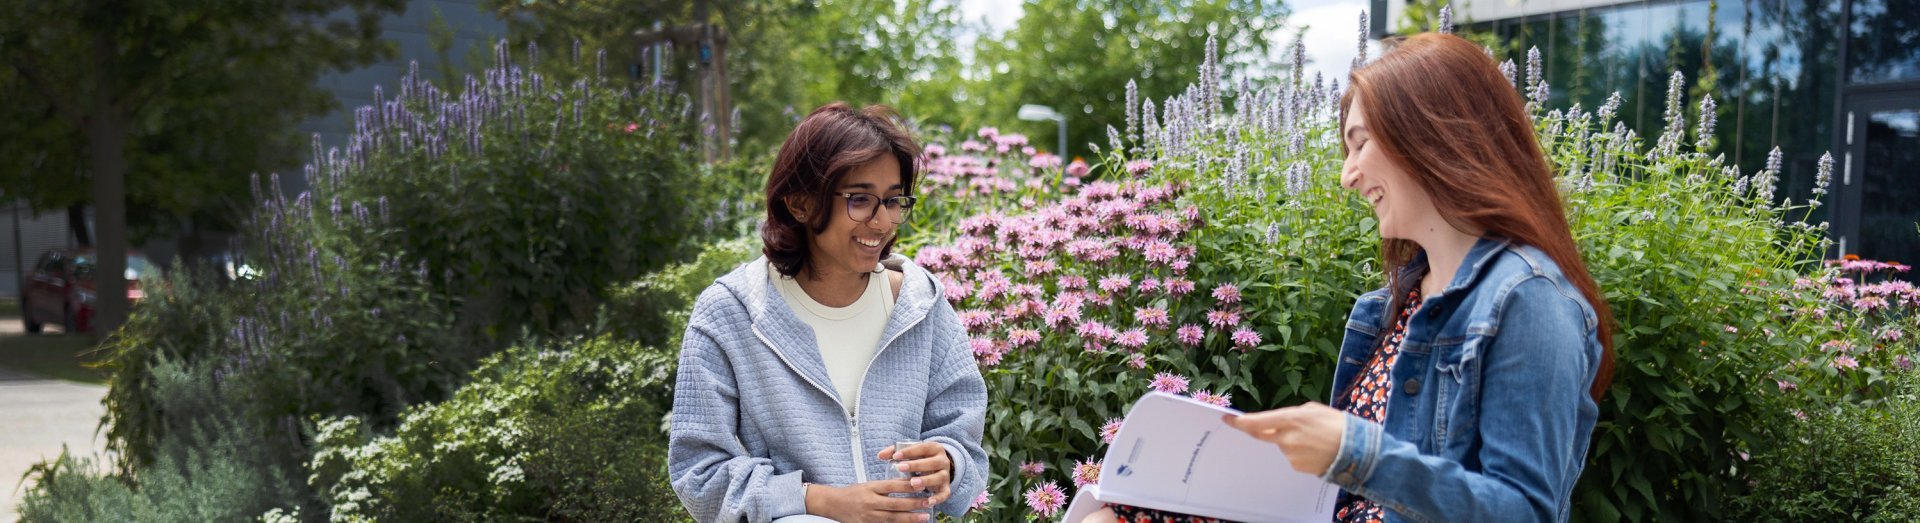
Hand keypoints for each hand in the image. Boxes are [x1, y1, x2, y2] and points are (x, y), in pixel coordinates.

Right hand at [806, 480, 932, 522]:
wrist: (833, 504)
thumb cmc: (853, 493)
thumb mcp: (869, 484)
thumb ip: (886, 486)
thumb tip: (908, 483)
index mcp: (870, 488)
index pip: (891, 486)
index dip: (907, 486)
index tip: (922, 485)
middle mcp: (869, 502)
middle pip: (895, 504)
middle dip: (914, 504)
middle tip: (929, 502)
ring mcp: (868, 516)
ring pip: (892, 518)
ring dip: (910, 518)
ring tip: (924, 517)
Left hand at [877, 442, 953, 507]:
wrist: (939, 467)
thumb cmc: (920, 459)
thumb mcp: (912, 452)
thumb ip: (895, 451)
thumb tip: (880, 455)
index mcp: (934, 448)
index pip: (923, 448)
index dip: (909, 451)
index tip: (895, 456)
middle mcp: (943, 461)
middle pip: (932, 463)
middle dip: (916, 465)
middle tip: (900, 468)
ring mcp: (945, 475)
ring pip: (938, 477)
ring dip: (926, 481)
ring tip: (912, 483)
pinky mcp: (946, 488)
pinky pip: (944, 494)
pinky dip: (938, 498)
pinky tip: (928, 502)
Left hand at [1222, 402, 1346, 476]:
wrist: (1356, 450)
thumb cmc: (1336, 424)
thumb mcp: (1312, 410)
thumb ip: (1291, 415)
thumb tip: (1278, 422)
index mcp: (1290, 419)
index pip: (1257, 422)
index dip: (1239, 422)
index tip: (1227, 418)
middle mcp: (1287, 438)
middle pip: (1261, 435)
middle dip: (1255, 429)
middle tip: (1254, 425)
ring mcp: (1291, 454)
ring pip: (1281, 445)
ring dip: (1289, 441)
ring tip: (1312, 439)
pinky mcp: (1297, 467)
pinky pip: (1291, 457)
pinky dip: (1299, 452)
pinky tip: (1314, 450)